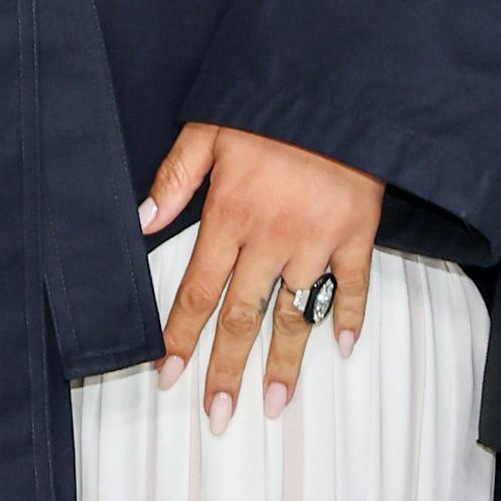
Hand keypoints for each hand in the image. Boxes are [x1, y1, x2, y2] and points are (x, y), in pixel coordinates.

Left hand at [142, 123, 383, 429]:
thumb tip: (142, 220)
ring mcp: (318, 241)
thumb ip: (176, 175)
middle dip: (226, 370)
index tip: (167, 375)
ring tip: (274, 403)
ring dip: (285, 362)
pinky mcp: (357, 234)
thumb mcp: (210, 127)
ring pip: (296, 313)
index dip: (180, 336)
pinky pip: (352, 285)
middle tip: (217, 415)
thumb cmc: (271, 104)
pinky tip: (343, 347)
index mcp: (230, 215)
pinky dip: (348, 317)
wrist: (341, 85)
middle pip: (243, 317)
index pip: (198, 291)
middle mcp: (272, 238)